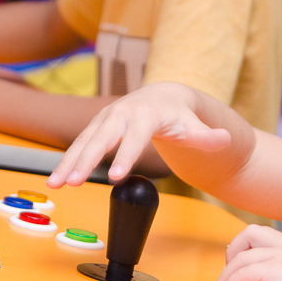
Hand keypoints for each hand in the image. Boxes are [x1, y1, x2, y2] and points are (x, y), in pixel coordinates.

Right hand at [46, 83, 230, 187]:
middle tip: (74, 182)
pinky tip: (56, 178)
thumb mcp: (194, 127)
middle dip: (86, 160)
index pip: (135, 137)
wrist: (163, 96)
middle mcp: (121, 114)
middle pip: (101, 138)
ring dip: (68, 162)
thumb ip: (208, 137)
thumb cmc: (179, 116)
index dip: (125, 155)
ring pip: (84, 141)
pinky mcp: (96, 126)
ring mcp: (106, 119)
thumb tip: (225, 138)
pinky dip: (66, 161)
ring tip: (56, 184)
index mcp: (146, 114)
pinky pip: (78, 144)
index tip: (115, 176)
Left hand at [209, 225, 281, 280]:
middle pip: (248, 233)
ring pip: (240, 258)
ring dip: (224, 277)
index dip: (242, 248)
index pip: (260, 233)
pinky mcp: (277, 272)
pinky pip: (242, 274)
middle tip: (225, 277)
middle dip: (231, 253)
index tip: (234, 268)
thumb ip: (273, 280)